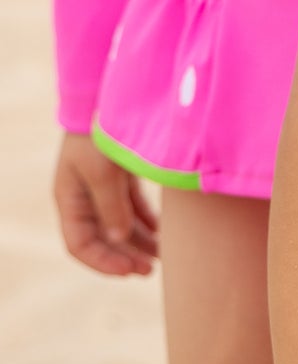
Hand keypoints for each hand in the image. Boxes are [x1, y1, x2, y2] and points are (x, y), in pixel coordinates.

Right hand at [53, 133, 158, 275]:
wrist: (108, 92)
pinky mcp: (120, 173)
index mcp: (68, 198)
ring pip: (119, 223)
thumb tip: (120, 238)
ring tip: (161, 256)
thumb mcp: (103, 170)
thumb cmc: (100, 130)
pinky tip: (163, 233)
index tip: (128, 270)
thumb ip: (111, 206)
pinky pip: (132, 205)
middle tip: (149, 270)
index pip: (79, 244)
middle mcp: (82, 195)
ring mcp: (101, 184)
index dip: (102, 261)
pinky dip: (146, 220)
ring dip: (138, 241)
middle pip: (102, 238)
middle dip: (124, 256)